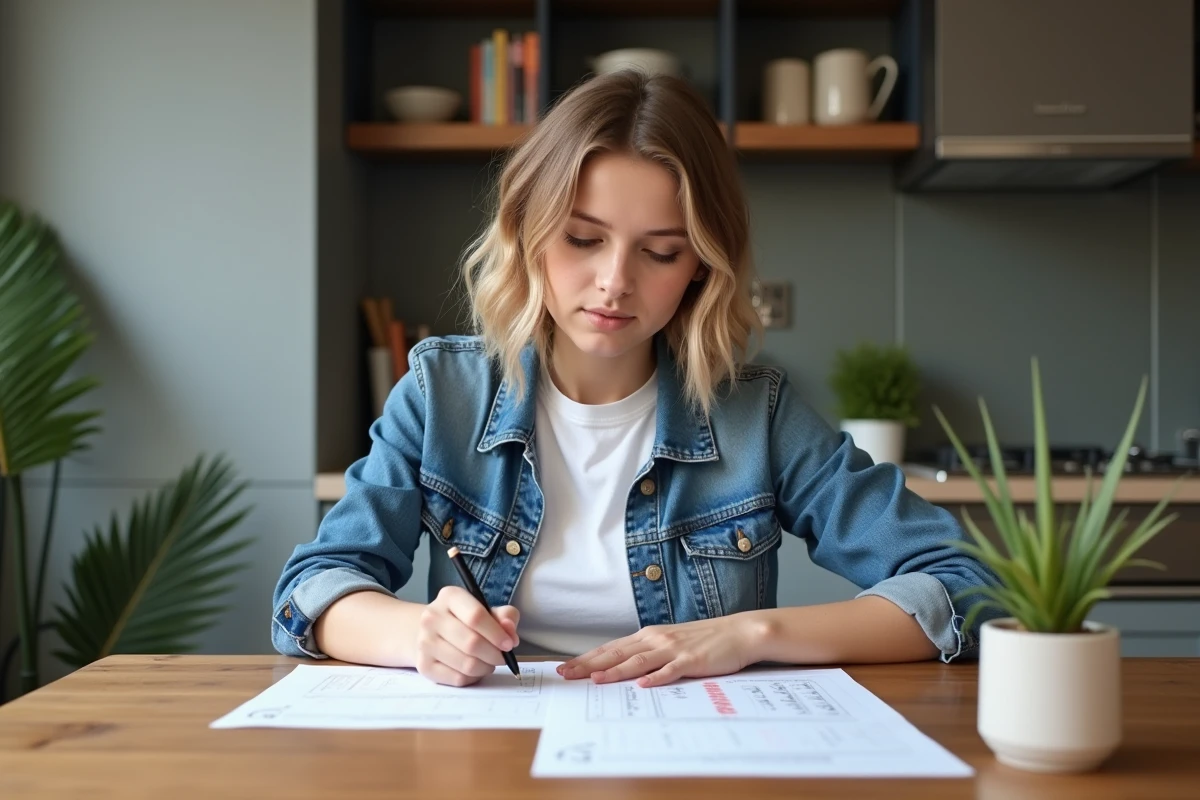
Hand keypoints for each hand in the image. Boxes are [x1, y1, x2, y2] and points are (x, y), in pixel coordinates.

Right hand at [414, 586, 519, 686]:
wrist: (431, 631)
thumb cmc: (465, 619)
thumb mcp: (487, 610)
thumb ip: (505, 616)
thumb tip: (510, 631)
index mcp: (450, 597)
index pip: (476, 616)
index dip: (497, 634)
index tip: (509, 644)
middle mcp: (432, 617)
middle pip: (471, 643)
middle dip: (494, 655)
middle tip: (502, 658)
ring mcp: (424, 642)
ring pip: (466, 664)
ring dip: (486, 668)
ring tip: (489, 663)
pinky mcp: (423, 665)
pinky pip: (457, 679)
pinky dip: (473, 678)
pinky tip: (475, 670)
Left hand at [557, 614, 767, 687]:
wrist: (739, 632)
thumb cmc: (705, 640)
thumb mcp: (671, 643)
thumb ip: (649, 653)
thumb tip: (624, 668)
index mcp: (649, 636)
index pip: (611, 648)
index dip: (587, 658)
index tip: (565, 667)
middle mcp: (656, 640)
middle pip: (617, 653)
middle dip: (589, 664)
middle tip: (566, 674)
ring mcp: (674, 649)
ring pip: (638, 661)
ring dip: (615, 671)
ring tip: (595, 680)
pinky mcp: (692, 660)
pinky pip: (671, 671)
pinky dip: (656, 678)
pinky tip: (643, 685)